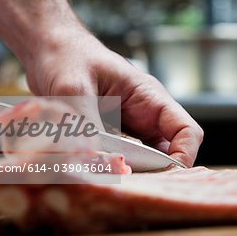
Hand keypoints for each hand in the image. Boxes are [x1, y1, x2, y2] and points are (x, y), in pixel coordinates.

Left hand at [24, 30, 203, 166]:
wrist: (50, 48)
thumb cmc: (67, 57)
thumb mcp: (73, 88)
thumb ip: (85, 124)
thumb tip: (91, 159)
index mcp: (149, 97)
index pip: (186, 131)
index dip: (184, 156)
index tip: (167, 177)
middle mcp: (145, 115)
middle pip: (169, 152)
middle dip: (156, 173)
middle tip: (132, 187)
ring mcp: (129, 126)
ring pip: (146, 159)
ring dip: (135, 174)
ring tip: (114, 183)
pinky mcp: (112, 136)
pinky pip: (123, 159)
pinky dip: (115, 170)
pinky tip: (98, 175)